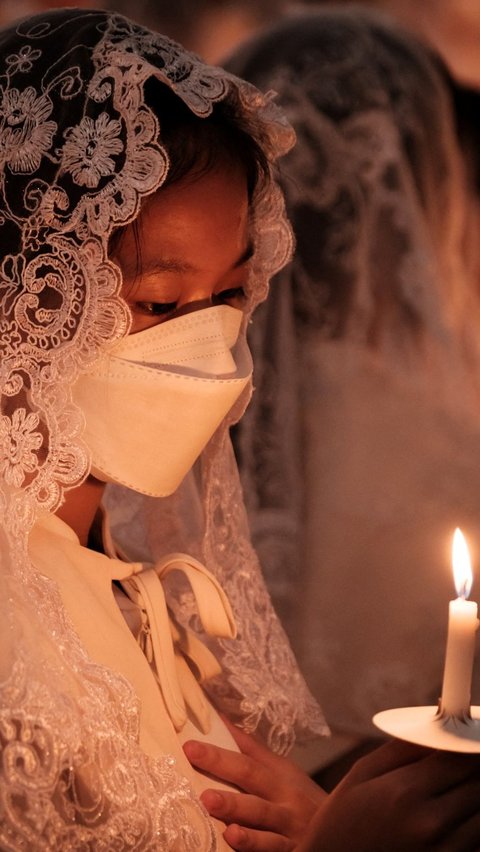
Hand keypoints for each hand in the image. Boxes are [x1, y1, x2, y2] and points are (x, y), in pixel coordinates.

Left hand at [183, 716, 325, 850]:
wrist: (341, 830)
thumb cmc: (302, 797)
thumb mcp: (283, 771)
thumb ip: (252, 750)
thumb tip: (221, 720)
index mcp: (278, 777)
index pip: (246, 763)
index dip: (219, 756)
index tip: (190, 748)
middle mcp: (283, 802)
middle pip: (253, 787)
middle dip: (226, 782)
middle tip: (200, 782)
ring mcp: (288, 830)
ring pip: (263, 825)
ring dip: (240, 819)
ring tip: (217, 814)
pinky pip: (273, 850)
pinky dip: (255, 846)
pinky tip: (234, 842)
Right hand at [297, 738, 479, 851]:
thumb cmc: (343, 818)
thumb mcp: (362, 773)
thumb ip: (404, 748)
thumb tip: (439, 726)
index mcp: (406, 792)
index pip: (462, 758)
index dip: (472, 742)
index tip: (471, 732)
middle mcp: (431, 824)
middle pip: (479, 784)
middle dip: (475, 766)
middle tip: (464, 759)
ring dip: (475, 794)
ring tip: (457, 786)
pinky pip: (478, 840)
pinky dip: (473, 823)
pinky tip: (456, 814)